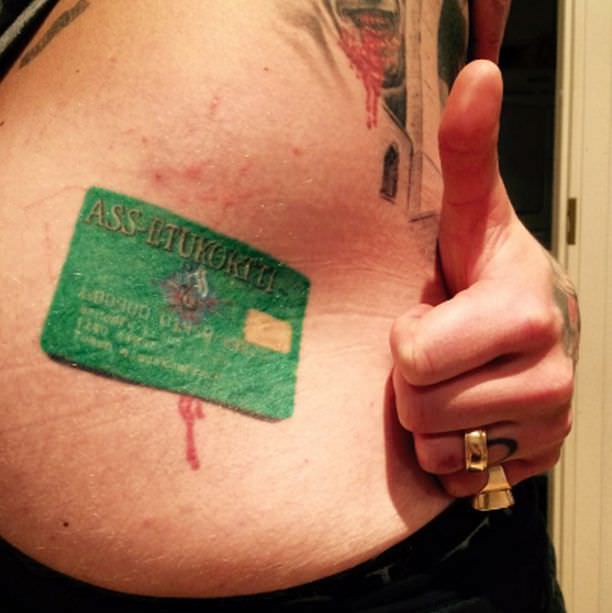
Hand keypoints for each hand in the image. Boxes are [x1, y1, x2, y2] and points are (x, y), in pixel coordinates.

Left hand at [389, 60, 578, 496]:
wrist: (516, 332)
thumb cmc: (482, 273)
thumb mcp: (468, 213)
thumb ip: (467, 152)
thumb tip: (476, 71)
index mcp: (527, 310)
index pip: (416, 356)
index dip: (408, 339)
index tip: (433, 313)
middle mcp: (552, 373)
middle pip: (422, 407)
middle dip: (413, 382)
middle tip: (438, 352)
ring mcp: (548, 425)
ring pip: (442, 448)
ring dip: (431, 418)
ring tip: (452, 381)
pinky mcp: (536, 462)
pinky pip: (462, 477)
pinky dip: (451, 453)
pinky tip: (466, 416)